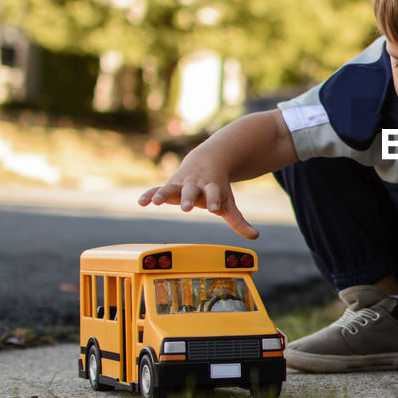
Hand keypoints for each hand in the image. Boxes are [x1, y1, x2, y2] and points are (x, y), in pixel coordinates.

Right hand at [137, 162, 257, 238]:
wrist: (207, 161)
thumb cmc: (217, 187)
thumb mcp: (227, 202)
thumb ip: (238, 220)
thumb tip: (256, 237)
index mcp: (212, 187)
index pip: (215, 193)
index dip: (215, 200)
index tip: (215, 209)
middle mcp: (196, 184)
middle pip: (192, 190)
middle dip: (189, 197)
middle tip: (186, 207)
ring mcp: (181, 183)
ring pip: (172, 187)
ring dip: (164, 193)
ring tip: (156, 202)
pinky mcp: (170, 184)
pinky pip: (157, 189)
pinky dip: (149, 194)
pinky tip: (141, 202)